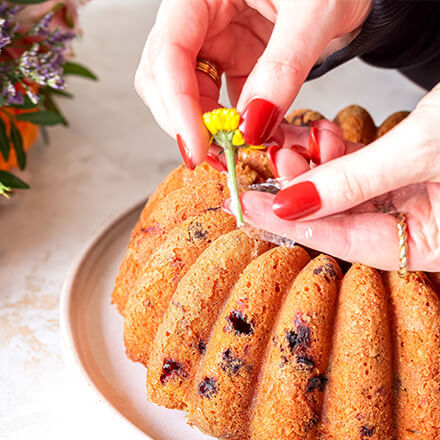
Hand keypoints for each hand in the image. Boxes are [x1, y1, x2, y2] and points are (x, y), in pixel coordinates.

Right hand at [135, 0, 371, 166]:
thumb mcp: (314, 13)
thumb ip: (282, 68)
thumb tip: (252, 125)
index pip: (169, 52)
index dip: (177, 104)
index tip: (197, 147)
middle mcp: (201, 17)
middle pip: (166, 79)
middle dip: (185, 122)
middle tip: (212, 155)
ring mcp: (217, 42)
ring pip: (190, 97)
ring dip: (206, 130)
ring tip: (232, 152)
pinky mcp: (235, 62)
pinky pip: (220, 103)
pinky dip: (231, 127)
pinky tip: (248, 139)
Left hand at [228, 84, 439, 270]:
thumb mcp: (423, 151)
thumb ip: (354, 181)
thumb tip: (292, 205)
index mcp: (437, 245)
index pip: (346, 242)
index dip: (294, 224)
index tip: (250, 207)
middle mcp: (425, 227)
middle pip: (343, 218)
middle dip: (302, 191)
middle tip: (271, 164)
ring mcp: (417, 197)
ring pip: (348, 191)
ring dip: (316, 167)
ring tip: (291, 143)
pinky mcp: (411, 169)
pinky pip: (363, 168)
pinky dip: (338, 153)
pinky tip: (319, 137)